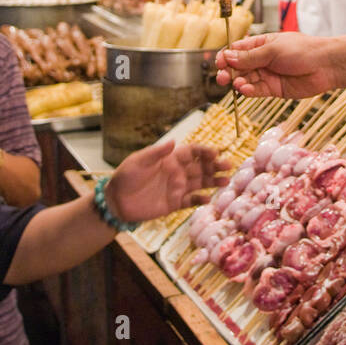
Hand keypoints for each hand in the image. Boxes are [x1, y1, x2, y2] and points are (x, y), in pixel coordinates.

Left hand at [105, 140, 229, 222]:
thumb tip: (173, 141)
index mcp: (170, 159)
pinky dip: (200, 199)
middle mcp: (177, 172)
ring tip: (226, 181)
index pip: (192, 152)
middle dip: (215, 166)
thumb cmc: (125, 177)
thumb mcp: (138, 162)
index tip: (215, 153)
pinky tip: (209, 198)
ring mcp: (177, 188)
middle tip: (229, 166)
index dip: (204, 151)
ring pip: (200, 183)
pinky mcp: (174, 203)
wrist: (116, 201)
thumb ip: (156, 153)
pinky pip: (191, 201)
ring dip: (213, 181)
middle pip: (201, 167)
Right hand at [216, 32, 331, 98]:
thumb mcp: (273, 50)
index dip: (226, 57)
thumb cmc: (303, 50)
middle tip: (222, 77)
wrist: (325, 66)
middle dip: (228, 72)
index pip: (237, 50)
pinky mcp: (274, 89)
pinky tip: (245, 90)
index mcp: (260, 44)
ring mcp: (267, 75)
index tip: (219, 62)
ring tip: (238, 84)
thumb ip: (250, 57)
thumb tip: (228, 57)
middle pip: (238, 67)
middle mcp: (262, 60)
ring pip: (246, 80)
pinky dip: (249, 91)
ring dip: (239, 83)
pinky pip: (257, 91)